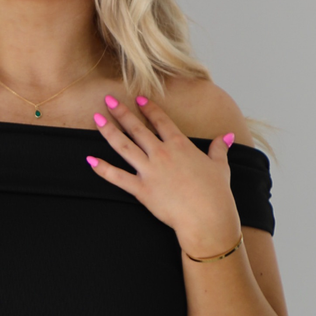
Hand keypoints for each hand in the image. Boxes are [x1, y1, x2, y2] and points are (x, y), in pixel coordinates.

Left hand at [85, 95, 242, 258]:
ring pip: (124, 146)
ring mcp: (150, 171)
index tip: (138, 98)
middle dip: (121, 112)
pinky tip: (90, 160)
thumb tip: (226, 137)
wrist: (207, 216)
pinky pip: (118, 177)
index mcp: (179, 145)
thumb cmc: (216, 193)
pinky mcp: (142, 190)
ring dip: (108, 131)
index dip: (149, 108)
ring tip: (96, 118)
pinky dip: (103, 169)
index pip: (161, 120)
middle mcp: (161, 153)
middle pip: (137, 128)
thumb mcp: (220, 166)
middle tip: (108, 100)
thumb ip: (219, 149)